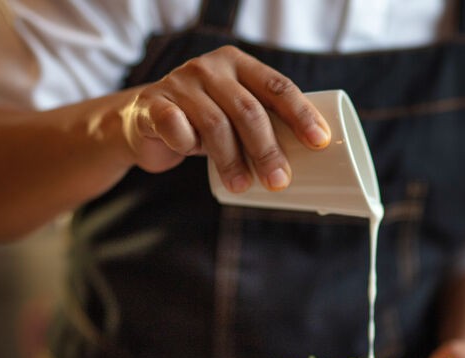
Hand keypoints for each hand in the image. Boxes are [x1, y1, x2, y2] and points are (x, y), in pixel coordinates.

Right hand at [121, 46, 330, 191]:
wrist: (145, 120)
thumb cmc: (203, 122)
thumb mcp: (233, 115)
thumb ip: (263, 126)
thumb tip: (312, 171)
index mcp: (239, 64)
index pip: (277, 87)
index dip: (301, 114)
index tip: (319, 143)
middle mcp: (210, 67)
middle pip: (248, 110)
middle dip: (267, 149)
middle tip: (279, 181)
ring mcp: (179, 83)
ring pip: (215, 123)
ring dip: (232, 160)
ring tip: (243, 186)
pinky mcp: (152, 104)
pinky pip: (175, 126)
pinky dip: (186, 143)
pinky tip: (190, 153)